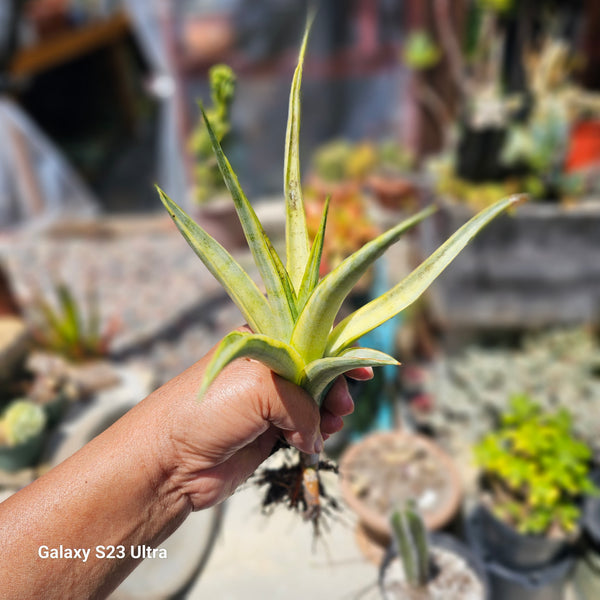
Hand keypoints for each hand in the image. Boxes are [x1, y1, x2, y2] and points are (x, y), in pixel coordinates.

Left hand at [150, 343, 371, 510]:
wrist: (170, 460)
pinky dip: (316, 434)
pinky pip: (304, 430)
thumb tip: (315, 432)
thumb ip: (302, 402)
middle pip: (317, 372)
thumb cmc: (207, 408)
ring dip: (329, 413)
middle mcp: (265, 370)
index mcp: (261, 343)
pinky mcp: (266, 434)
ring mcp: (266, 403)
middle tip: (344, 405)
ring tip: (334, 423)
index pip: (309, 339)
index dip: (338, 351)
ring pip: (313, 403)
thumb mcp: (261, 387)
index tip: (363, 369)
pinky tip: (316, 440)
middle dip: (336, 387)